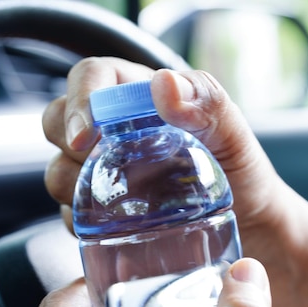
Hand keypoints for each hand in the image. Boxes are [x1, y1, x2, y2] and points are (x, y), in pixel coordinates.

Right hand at [43, 57, 295, 276]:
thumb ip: (207, 103)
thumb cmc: (243, 174)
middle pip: (59, 122)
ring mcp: (105, 172)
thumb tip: (164, 85)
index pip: (91, 77)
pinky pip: (71, 212)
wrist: (248, 228)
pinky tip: (117, 228)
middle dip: (68, 145)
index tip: (87, 136)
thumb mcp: (235, 136)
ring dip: (73, 188)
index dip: (79, 100)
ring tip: (118, 204)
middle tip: (99, 169)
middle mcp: (115, 132)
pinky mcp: (101, 209)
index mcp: (141, 100)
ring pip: (59, 170)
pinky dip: (84, 222)